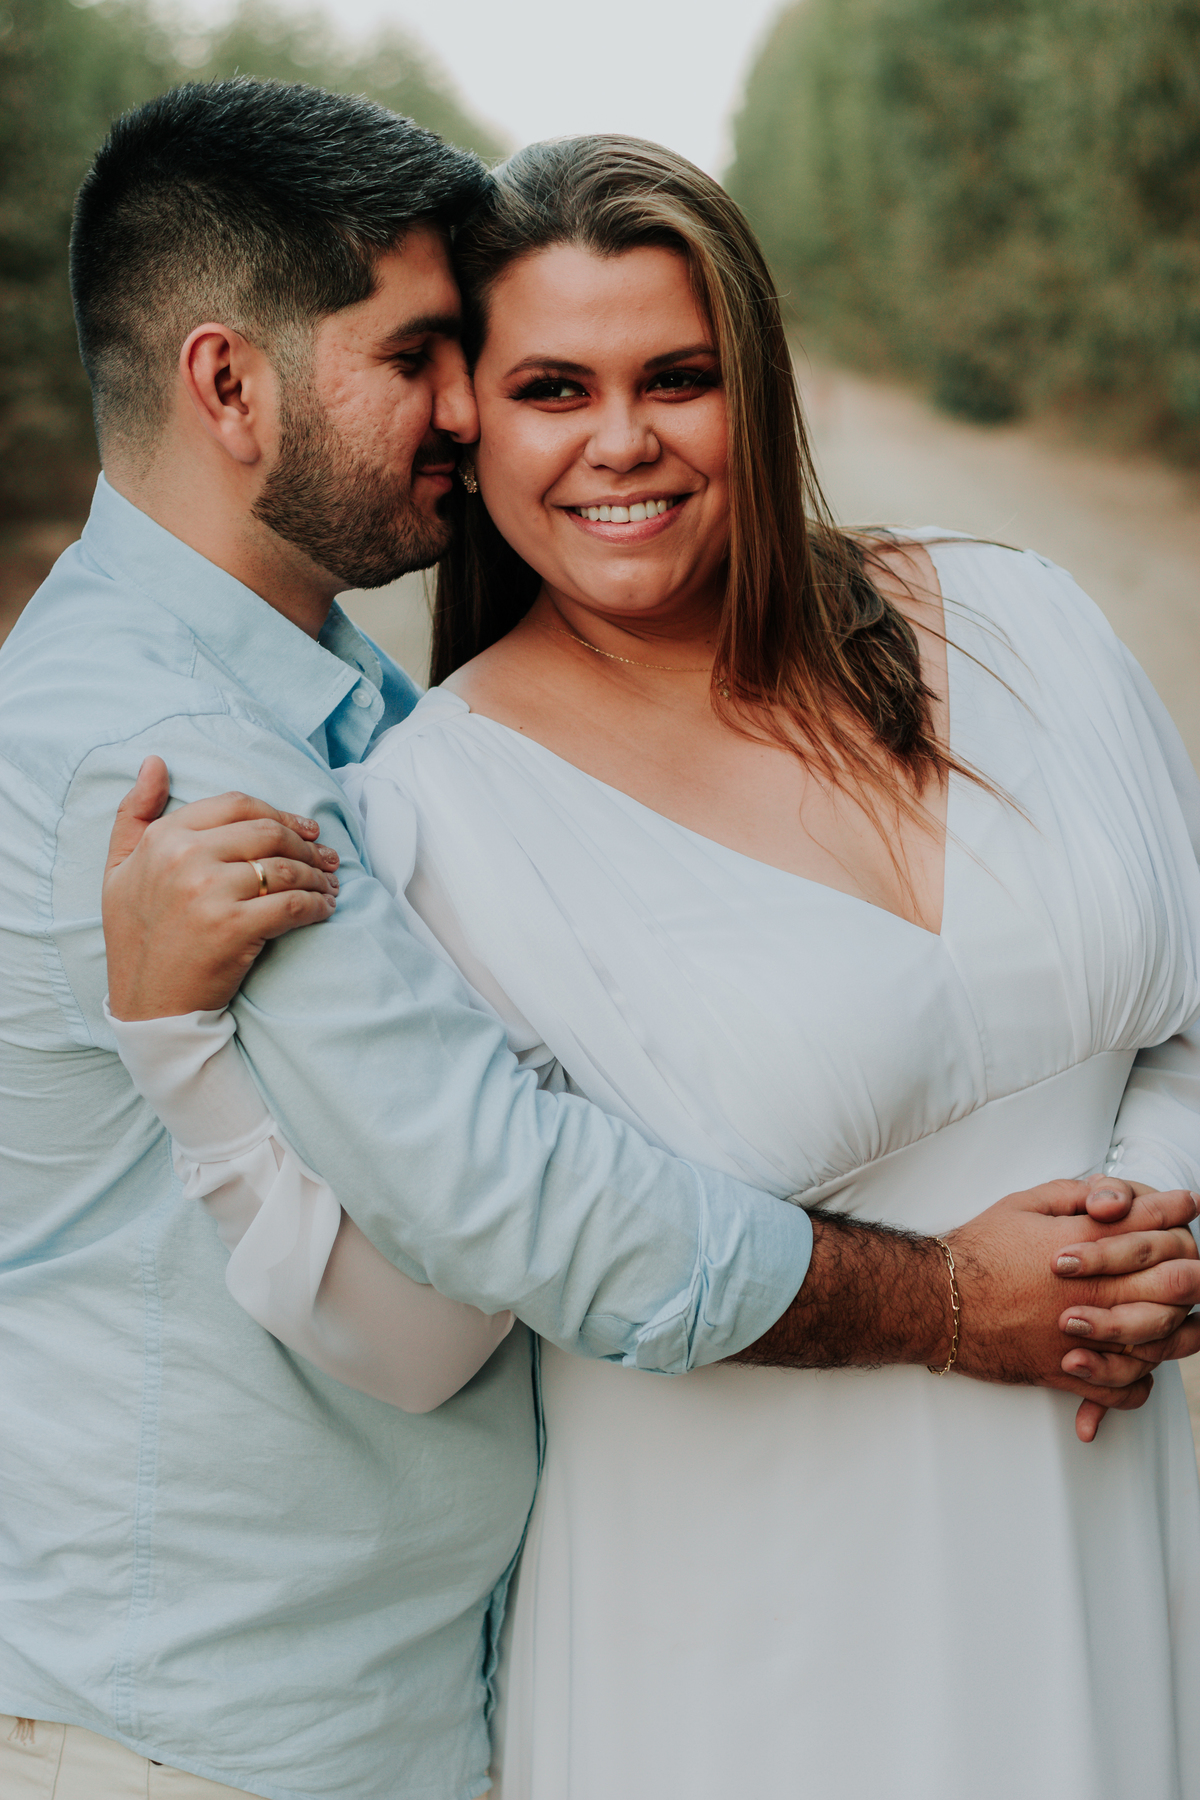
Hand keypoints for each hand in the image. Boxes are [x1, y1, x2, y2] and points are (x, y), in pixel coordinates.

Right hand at [104, 756, 340, 1018]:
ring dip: (318, 875)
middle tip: (327, 858)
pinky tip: (324, 909)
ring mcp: (210, 892)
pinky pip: (293, 904)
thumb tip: (155, 762)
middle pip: (269, 832)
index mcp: (164, 837)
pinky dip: (317, 904)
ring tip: (329, 885)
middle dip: (306, 844)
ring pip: (286, 867)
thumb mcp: (117, 868)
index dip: (279, 813)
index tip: (304, 829)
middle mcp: (186, 858)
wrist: (148, 1004)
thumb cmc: (136, 936)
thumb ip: (134, 813)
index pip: (238, 804)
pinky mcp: (234, 927)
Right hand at [947, 1177, 1197, 1440]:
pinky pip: (1123, 1388)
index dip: (1175, 1211)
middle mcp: (1093, 1293)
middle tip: (1197, 1263)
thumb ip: (1073, 1195)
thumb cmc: (975, 1251)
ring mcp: (1083, 1337)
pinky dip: (1139, 1383)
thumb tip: (1111, 1197)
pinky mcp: (1066, 1371)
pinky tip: (1141, 1369)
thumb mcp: (1023, 1205)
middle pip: (1173, 1283)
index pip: (1151, 1226)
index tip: (1188, 1204)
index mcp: (1084, 1246)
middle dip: (1193, 1268)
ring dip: (1177, 1328)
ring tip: (1185, 1319)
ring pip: (1158, 1340)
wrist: (936, 1301)